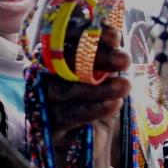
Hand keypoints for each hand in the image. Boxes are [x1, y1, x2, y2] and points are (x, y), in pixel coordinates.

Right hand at [43, 25, 130, 160]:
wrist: (97, 137)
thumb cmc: (101, 96)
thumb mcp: (107, 72)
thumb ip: (106, 54)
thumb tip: (114, 36)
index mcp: (55, 51)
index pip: (62, 34)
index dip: (85, 31)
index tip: (114, 35)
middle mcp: (43, 71)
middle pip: (62, 59)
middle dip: (96, 56)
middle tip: (124, 59)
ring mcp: (42, 98)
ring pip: (63, 88)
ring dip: (97, 87)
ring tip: (125, 85)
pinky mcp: (46, 124)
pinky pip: (67, 115)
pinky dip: (92, 109)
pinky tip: (114, 104)